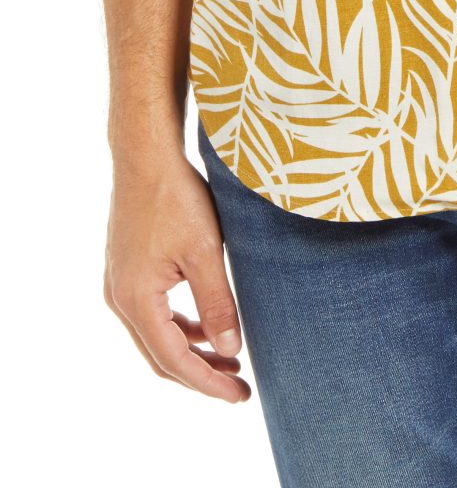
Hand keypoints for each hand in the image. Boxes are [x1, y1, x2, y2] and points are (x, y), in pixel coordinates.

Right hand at [104, 148, 250, 402]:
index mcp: (136, 300)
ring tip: (230, 360)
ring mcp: (120, 284)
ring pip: (157, 336)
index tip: (240, 396)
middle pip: (161, 356)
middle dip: (201, 374)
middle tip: (240, 388)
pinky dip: (181, 327)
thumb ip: (217, 303)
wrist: (146, 157)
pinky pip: (154, 314)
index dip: (208, 383)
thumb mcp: (204, 253)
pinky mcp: (127, 270)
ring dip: (192, 351)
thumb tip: (230, 349)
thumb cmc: (176, 198)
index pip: (174, 360)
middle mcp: (121, 299)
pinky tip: (208, 327)